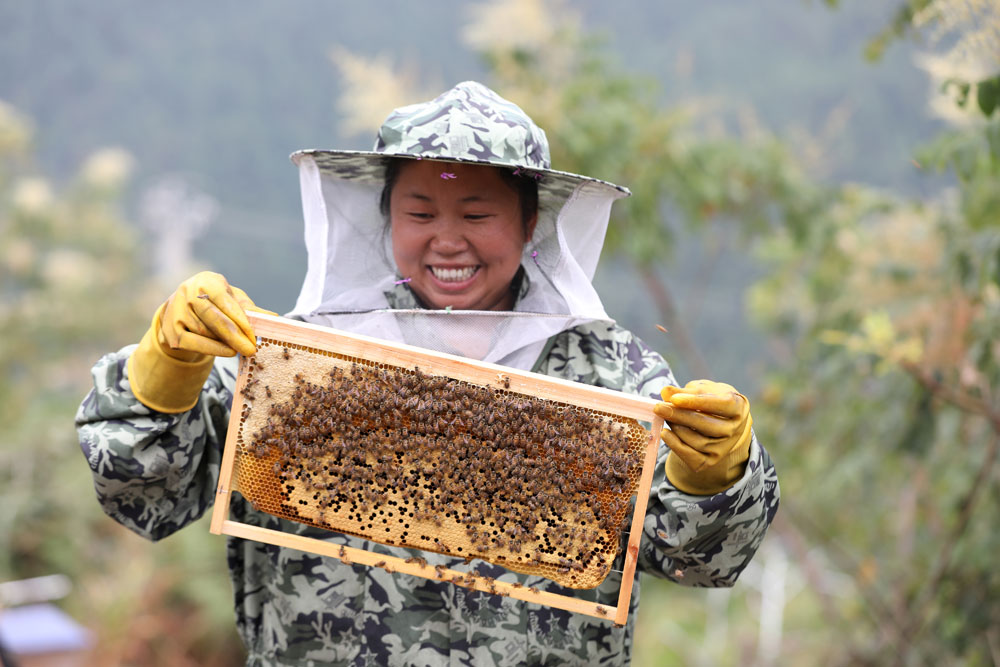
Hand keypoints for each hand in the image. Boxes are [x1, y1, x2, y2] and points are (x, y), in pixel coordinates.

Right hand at [127, 272, 273, 412]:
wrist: (181, 310)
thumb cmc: (214, 302)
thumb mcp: (232, 300)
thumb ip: (249, 308)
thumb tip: (273, 318)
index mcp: (206, 281)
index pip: (224, 300)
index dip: (239, 318)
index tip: (254, 334)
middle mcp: (188, 293)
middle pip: (213, 318)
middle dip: (235, 336)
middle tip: (251, 349)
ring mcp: (177, 312)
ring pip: (206, 332)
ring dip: (225, 342)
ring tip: (240, 347)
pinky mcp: (171, 331)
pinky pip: (195, 344)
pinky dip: (213, 349)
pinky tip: (227, 351)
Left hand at [653, 379, 752, 494]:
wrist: (719, 420)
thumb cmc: (710, 400)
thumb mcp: (701, 390)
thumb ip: (684, 391)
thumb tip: (666, 392)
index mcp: (738, 408)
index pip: (720, 405)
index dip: (696, 402)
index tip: (674, 399)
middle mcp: (736, 430)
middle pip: (707, 426)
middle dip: (680, 416)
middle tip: (660, 407)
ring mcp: (724, 448)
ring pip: (699, 441)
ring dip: (677, 428)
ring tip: (664, 416)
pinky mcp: (711, 461)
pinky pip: (693, 457)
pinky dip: (676, 446)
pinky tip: (664, 433)